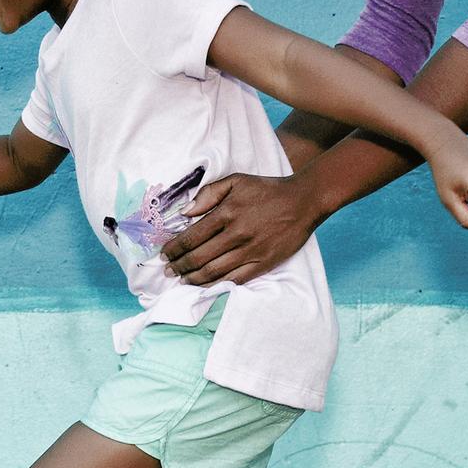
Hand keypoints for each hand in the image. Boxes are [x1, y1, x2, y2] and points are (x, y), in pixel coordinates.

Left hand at [161, 172, 323, 286]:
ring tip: (182, 280)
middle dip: (179, 266)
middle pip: (199, 257)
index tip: (164, 253)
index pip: (192, 236)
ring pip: (214, 271)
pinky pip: (236, 279)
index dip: (174, 248)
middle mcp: (236, 234)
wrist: (303, 201)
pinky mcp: (264, 263)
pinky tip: (206, 286)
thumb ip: (209, 194)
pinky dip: (218, 285)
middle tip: (168, 270)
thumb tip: (185, 212)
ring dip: (193, 278)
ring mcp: (251, 251)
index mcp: (227, 213)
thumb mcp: (236, 181)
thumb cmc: (267, 190)